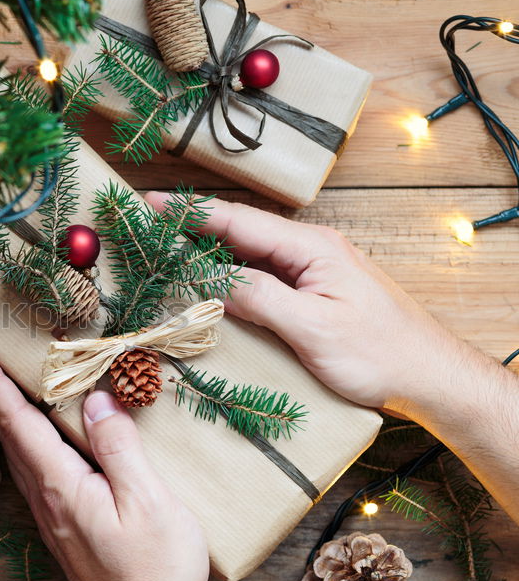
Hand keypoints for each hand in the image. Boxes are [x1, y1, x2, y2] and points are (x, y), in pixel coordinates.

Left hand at [0, 338, 207, 580]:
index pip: (16, 419)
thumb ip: (119, 447)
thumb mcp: (148, 502)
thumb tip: (97, 400)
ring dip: (2, 409)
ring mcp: (51, 512)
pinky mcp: (63, 523)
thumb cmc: (155, 570)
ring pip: (17, 448)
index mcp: (61, 484)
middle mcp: (46, 496)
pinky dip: (24, 434)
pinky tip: (35, 429)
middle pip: (6, 429)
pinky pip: (33, 465)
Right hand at [144, 192, 497, 416]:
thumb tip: (211, 281)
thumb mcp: (313, 328)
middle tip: (149, 223)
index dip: (192, 214)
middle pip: (242, 231)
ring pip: (251, 252)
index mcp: (312, 248)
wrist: (430, 377)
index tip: (151, 204)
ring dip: (211, 249)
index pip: (240, 223)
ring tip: (168, 246)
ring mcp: (315, 270)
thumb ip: (261, 298)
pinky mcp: (316, 291)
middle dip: (194, 225)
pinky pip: (264, 273)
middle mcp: (313, 249)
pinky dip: (232, 272)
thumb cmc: (380, 354)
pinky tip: (213, 279)